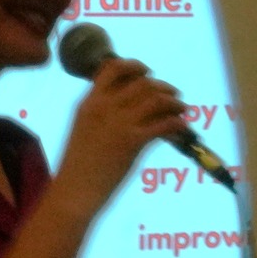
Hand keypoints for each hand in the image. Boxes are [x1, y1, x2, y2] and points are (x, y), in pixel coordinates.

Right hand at [49, 57, 188, 216]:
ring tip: (182, 109)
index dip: (134, 66)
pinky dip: (177, 123)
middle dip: (162, 86)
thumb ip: (101, 114)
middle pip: (142, 82)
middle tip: (173, 93)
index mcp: (89, 102)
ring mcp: (119, 123)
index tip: (147, 72)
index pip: (112, 68)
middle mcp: (104, 107)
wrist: (74, 191)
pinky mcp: (132, 141)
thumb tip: (127, 108)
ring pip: (156, 99)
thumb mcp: (83, 129)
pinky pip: (164, 123)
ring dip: (174, 102)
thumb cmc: (78, 167)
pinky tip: (182, 128)